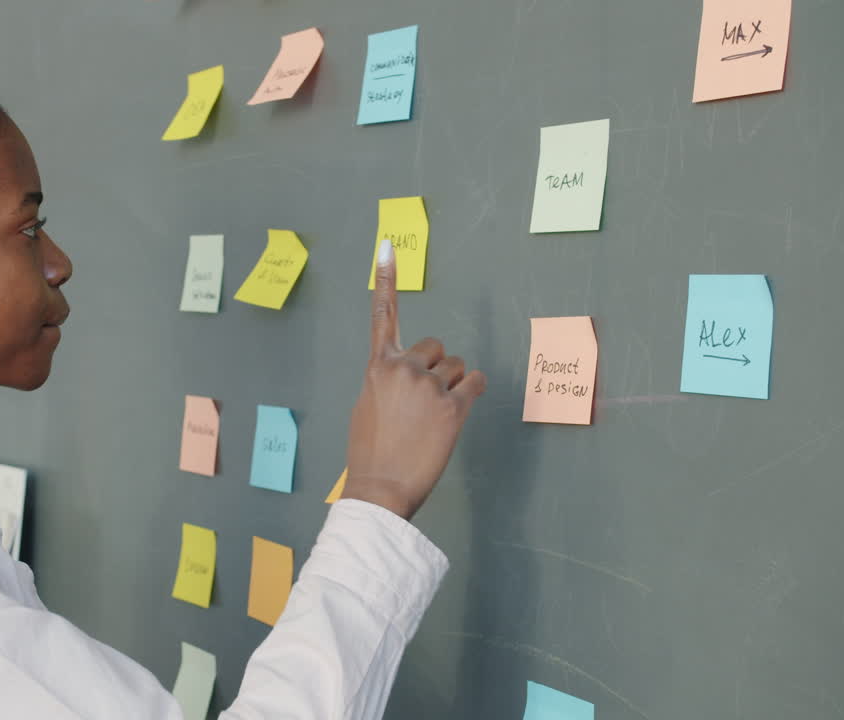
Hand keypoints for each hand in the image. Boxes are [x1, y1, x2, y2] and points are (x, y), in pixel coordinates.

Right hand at [341, 241, 486, 520]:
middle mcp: (403, 368)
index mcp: (378, 368)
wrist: (380, 488)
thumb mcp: (368, 406)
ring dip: (454, 386)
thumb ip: (387, 381)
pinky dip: (471, 393)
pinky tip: (456, 413)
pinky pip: (475, 383)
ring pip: (458, 367)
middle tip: (426, 402)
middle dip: (437, 368)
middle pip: (436, 347)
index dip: (385, 280)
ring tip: (435, 418)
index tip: (387, 247)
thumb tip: (408, 377)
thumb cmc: (371, 451)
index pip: (382, 315)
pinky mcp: (453, 406)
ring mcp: (429, 386)